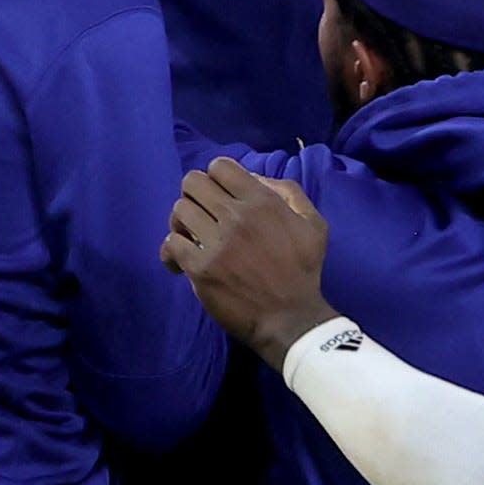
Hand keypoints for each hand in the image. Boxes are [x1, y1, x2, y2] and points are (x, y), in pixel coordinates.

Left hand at [165, 159, 336, 364]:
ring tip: (192, 239)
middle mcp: (237, 216)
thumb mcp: (313, 223)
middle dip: (194, 196)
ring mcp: (217, 241)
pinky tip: (180, 262)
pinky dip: (171, 251)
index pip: (219, 166)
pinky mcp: (201, 268)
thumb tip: (253, 178)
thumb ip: (287, 192)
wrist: (290, 318)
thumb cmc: (303, 271)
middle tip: (202, 216)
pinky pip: (170, 242)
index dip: (215, 179)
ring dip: (182, 223)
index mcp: (263, 201)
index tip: (219, 198)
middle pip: (192, 183)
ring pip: (179, 210)